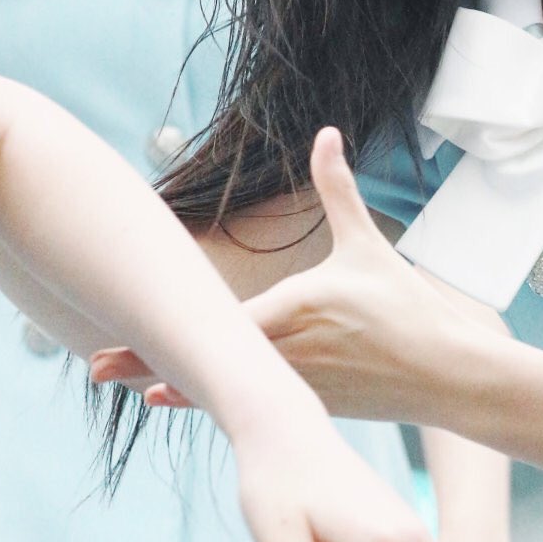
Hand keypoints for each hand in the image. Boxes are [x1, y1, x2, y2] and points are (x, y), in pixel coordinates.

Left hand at [93, 126, 476, 424]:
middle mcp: (287, 353)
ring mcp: (297, 386)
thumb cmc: (409, 308)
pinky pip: (253, 404)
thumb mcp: (367, 247)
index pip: (215, 327)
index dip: (162, 336)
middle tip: (94, 368)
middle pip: (206, 361)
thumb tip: (327, 134)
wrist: (448, 375)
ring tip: (127, 384)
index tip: (114, 338)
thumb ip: (339, 191)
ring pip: (224, 388)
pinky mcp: (311, 406)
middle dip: (147, 364)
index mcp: (294, 311)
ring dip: (174, 383)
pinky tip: (179, 398)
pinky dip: (215, 400)